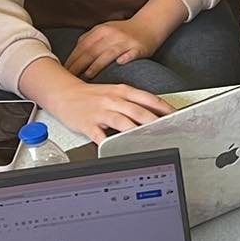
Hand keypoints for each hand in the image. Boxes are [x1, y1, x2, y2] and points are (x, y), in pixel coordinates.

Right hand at [43, 73, 171, 142]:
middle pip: (137, 111)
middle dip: (154, 122)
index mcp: (122, 91)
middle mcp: (112, 100)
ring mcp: (100, 112)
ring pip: (121, 121)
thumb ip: (134, 101)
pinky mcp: (87, 124)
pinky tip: (115, 148)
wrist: (62, 92)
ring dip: (135, 131)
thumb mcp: (115, 92)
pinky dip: (107, 142)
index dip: (163, 108)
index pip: (147, 98)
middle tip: (168, 131)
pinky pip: (99, 135)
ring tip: (147, 140)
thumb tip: (155, 112)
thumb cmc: (92, 95)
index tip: (176, 116)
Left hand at [65, 17, 163, 80]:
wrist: (149, 25)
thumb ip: (89, 40)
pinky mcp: (139, 47)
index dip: (72, 59)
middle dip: (79, 65)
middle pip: (92, 50)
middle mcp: (112, 34)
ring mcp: (125, 41)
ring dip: (98, 64)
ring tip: (88, 76)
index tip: (63, 71)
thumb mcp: (104, 30)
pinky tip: (120, 64)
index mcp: (101, 31)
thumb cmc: (124, 32)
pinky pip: (132, 53)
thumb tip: (73, 55)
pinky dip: (126, 58)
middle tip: (70, 78)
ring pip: (109, 53)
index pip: (82, 46)